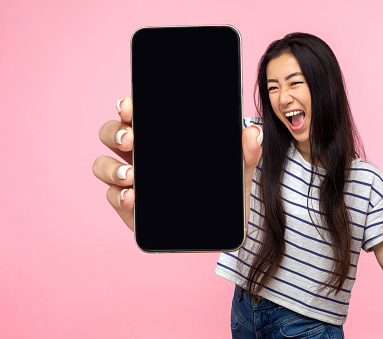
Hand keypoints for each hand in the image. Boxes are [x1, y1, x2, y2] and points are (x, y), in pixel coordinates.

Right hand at [92, 96, 262, 231]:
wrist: (222, 229)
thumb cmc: (224, 192)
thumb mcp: (238, 171)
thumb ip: (246, 152)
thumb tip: (253, 132)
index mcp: (160, 139)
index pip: (137, 115)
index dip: (129, 107)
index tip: (131, 106)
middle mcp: (140, 156)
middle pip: (112, 134)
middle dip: (115, 132)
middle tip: (131, 139)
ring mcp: (132, 182)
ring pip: (103, 165)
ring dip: (110, 167)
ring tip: (130, 175)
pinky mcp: (131, 209)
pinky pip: (113, 198)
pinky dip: (118, 196)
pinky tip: (131, 197)